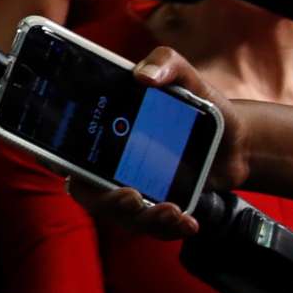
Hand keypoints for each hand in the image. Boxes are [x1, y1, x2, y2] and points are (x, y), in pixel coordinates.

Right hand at [63, 47, 240, 240]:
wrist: (236, 140)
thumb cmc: (202, 105)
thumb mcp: (187, 77)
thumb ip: (166, 63)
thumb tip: (142, 75)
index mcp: (106, 132)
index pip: (66, 148)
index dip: (55, 158)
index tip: (66, 167)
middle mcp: (111, 163)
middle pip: (89, 192)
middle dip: (106, 202)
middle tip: (132, 195)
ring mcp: (132, 187)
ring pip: (120, 216)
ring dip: (142, 219)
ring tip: (172, 211)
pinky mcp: (155, 208)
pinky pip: (150, 227)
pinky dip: (166, 230)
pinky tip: (187, 222)